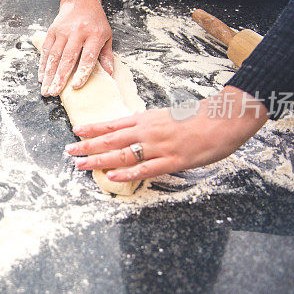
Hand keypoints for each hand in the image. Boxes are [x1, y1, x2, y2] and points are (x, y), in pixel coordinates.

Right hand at [40, 0, 113, 96]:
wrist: (81, 0)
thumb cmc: (95, 21)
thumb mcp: (106, 35)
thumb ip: (106, 55)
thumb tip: (109, 74)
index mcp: (94, 35)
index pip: (87, 57)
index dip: (81, 72)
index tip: (76, 86)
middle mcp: (77, 32)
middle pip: (67, 58)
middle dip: (60, 78)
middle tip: (54, 93)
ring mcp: (63, 31)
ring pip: (54, 56)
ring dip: (49, 74)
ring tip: (46, 89)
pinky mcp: (52, 30)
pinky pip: (46, 50)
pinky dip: (43, 65)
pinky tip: (42, 76)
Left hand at [65, 86, 268, 181]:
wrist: (224, 118)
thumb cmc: (198, 118)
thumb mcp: (168, 116)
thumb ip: (150, 125)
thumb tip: (133, 132)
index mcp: (147, 119)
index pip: (114, 123)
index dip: (93, 128)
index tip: (76, 131)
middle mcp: (148, 131)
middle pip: (111, 138)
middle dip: (87, 145)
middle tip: (69, 151)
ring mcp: (159, 146)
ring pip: (123, 154)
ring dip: (99, 160)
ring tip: (81, 165)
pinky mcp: (173, 160)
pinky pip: (145, 168)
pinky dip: (128, 173)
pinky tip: (113, 177)